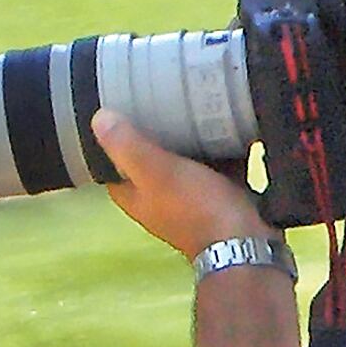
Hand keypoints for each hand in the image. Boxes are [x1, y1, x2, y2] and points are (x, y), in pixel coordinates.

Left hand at [92, 108, 268, 258]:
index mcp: (136, 198)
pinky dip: (224, 154)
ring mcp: (193, 204)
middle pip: (151, 164)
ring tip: (195, 108)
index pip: (114, 166)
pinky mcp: (222, 201)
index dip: (114, 142)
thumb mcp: (156, 171)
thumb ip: (127, 145)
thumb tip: (99, 118)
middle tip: (162, 103)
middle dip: (157, 137)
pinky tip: (230, 130)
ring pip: (186, 166)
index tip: (120, 113)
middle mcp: (160, 203)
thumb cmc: (196, 207)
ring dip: (192, 143)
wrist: (246, 243)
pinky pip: (219, 171)